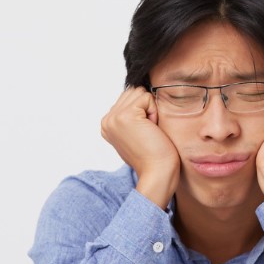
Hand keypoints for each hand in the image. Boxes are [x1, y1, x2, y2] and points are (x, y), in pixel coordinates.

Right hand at [100, 87, 179, 208]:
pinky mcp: (125, 115)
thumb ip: (131, 115)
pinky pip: (146, 97)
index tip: (143, 134)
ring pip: (139, 93)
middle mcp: (107, 120)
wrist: (157, 172)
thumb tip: (139, 92)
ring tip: (149, 130)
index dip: (143, 111)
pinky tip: (151, 129)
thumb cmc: (153, 156)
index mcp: (107, 124)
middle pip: (133, 92)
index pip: (128, 98)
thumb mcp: (136, 133)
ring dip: (150, 109)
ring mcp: (113, 118)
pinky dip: (154, 112)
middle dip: (146, 108)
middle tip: (148, 132)